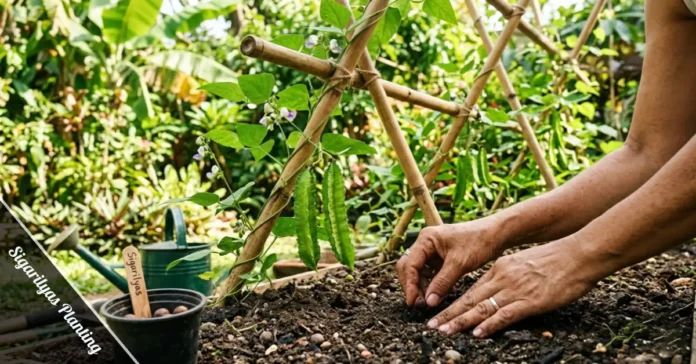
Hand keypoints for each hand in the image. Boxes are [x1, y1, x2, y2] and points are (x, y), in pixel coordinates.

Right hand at [396, 217, 506, 307]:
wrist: (497, 234)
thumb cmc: (479, 242)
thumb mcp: (460, 264)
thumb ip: (442, 283)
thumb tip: (428, 302)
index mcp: (427, 239)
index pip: (410, 264)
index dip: (409, 285)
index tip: (412, 302)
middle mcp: (426, 242)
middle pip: (409, 267)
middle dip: (413, 285)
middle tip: (419, 304)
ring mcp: (432, 249)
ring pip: (419, 271)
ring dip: (423, 286)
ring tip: (431, 301)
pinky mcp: (440, 256)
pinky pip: (430, 272)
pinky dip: (433, 283)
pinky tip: (442, 293)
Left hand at [426, 238, 597, 337]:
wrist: (578, 254)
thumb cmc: (555, 261)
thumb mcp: (523, 264)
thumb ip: (508, 275)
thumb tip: (496, 290)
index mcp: (500, 269)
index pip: (471, 289)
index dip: (453, 303)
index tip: (438, 313)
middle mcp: (502, 278)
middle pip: (470, 299)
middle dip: (449, 314)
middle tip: (432, 326)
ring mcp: (516, 290)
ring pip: (482, 307)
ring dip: (461, 321)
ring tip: (445, 331)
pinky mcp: (531, 301)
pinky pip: (506, 314)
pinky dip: (490, 324)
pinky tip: (478, 333)